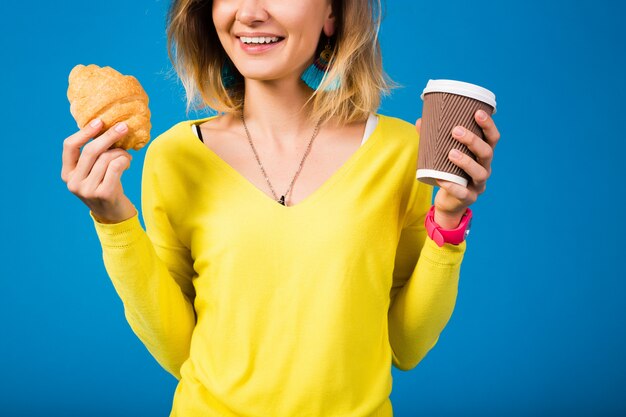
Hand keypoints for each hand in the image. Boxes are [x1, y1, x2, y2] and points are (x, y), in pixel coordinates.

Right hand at [61, 119, 136, 223]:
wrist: (114, 216)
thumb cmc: (106, 187)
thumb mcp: (93, 172)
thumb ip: (93, 156)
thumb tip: (106, 126)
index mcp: (67, 174)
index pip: (70, 146)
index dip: (84, 132)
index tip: (99, 121)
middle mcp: (74, 182)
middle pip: (91, 150)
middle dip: (109, 136)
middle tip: (124, 127)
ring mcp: (87, 189)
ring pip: (107, 158)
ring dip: (121, 153)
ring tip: (127, 156)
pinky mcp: (103, 193)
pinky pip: (116, 167)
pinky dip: (125, 160)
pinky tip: (128, 162)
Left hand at [415, 109, 500, 228]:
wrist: (449, 201)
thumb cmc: (448, 172)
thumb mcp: (443, 155)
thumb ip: (433, 139)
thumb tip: (420, 121)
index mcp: (481, 155)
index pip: (492, 138)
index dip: (488, 125)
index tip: (478, 112)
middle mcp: (484, 168)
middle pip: (486, 153)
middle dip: (473, 140)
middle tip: (456, 131)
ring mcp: (478, 184)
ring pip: (479, 173)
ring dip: (466, 161)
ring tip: (451, 153)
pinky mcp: (469, 198)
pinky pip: (464, 193)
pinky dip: (453, 186)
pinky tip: (442, 179)